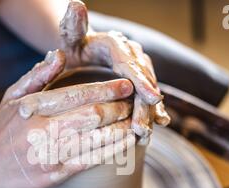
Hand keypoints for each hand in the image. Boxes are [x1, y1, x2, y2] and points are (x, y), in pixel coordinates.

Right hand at [0, 50, 134, 187]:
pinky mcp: (55, 174)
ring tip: (138, 121)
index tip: (126, 85)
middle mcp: (42, 130)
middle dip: (119, 107)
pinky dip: (112, 150)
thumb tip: (60, 54)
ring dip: (122, 128)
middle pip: (92, 115)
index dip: (106, 89)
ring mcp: (50, 154)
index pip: (77, 94)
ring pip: (96, 138)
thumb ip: (37, 75)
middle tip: (135, 102)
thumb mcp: (12, 97)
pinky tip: (127, 142)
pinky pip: (90, 161)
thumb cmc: (2, 130)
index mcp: (33, 108)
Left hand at [59, 0, 169, 142]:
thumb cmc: (73, 47)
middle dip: (145, 105)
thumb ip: (73, 25)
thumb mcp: (70, 36)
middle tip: (144, 127)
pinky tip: (158, 126)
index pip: (130, 62)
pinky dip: (151, 111)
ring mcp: (136, 71)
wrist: (80, 52)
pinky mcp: (137, 83)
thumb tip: (76, 4)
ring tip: (146, 134)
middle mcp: (131, 56)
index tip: (151, 97)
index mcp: (116, 44)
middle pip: (142, 81)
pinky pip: (146, 98)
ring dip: (148, 113)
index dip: (142, 80)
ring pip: (146, 92)